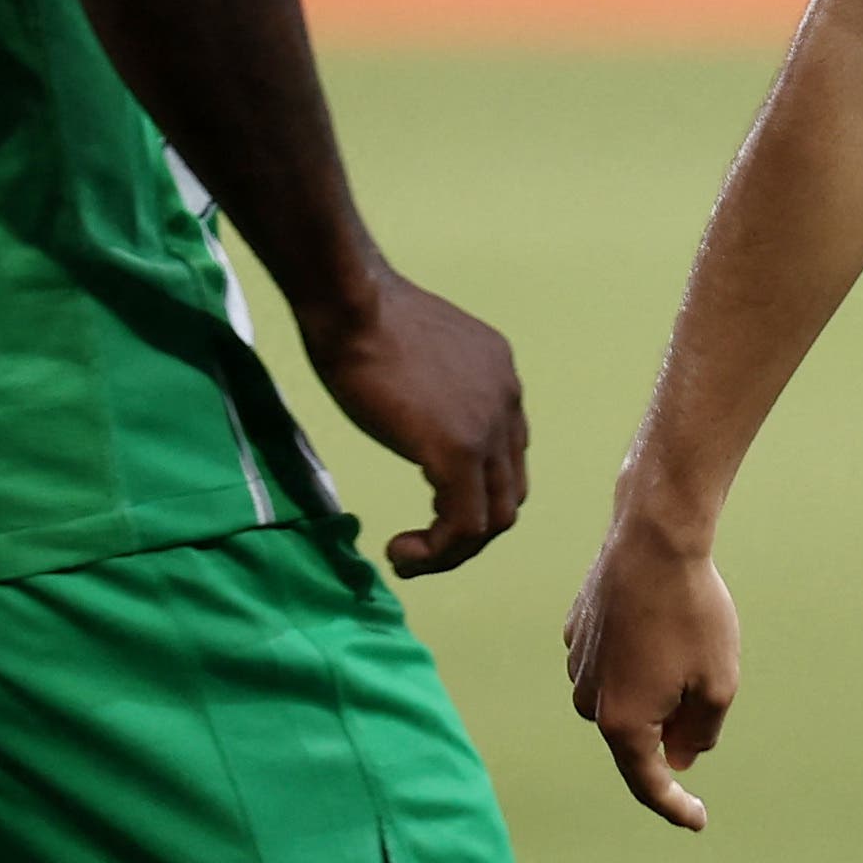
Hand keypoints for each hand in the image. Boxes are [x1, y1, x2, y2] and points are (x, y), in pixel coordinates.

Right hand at [304, 268, 529, 575]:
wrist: (353, 304)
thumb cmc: (363, 319)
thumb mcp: (417, 357)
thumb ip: (433, 390)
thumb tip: (418, 416)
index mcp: (500, 377)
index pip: (505, 454)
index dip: (470, 490)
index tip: (428, 506)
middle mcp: (508, 402)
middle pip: (508, 490)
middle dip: (468, 528)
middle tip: (423, 547)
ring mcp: (490, 427)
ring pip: (495, 516)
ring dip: (454, 549)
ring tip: (409, 557)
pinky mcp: (460, 451)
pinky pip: (466, 524)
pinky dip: (438, 550)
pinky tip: (400, 549)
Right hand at [564, 516, 736, 834]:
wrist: (653, 540)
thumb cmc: (692, 613)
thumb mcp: (718, 683)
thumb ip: (701, 732)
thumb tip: (679, 756)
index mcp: (623, 723)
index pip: (648, 783)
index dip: (675, 807)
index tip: (698, 821)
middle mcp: (589, 701)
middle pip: (638, 733)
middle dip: (673, 720)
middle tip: (704, 674)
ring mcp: (578, 665)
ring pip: (625, 693)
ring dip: (655, 681)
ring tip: (683, 634)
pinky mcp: (577, 632)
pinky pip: (614, 659)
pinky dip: (638, 653)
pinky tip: (656, 619)